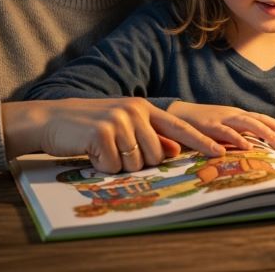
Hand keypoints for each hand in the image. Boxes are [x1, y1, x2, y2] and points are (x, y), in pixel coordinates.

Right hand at [2, 98, 224, 174]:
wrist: (52, 119)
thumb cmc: (90, 126)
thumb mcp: (124, 126)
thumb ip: (150, 136)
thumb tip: (174, 150)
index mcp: (145, 108)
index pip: (181, 127)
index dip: (202, 142)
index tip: (222, 152)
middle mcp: (136, 111)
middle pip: (156, 155)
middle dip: (139, 162)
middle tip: (116, 152)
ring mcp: (119, 120)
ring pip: (136, 162)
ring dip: (118, 164)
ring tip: (102, 149)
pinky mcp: (102, 132)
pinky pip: (114, 165)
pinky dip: (102, 165)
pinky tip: (91, 151)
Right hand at [167, 101, 274, 147]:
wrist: (177, 113)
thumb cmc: (204, 124)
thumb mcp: (225, 128)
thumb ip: (240, 134)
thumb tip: (260, 145)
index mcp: (238, 116)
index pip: (261, 118)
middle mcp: (232, 115)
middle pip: (258, 118)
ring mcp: (221, 119)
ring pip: (244, 122)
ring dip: (260, 130)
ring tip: (274, 139)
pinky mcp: (207, 125)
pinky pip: (222, 132)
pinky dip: (235, 138)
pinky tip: (245, 145)